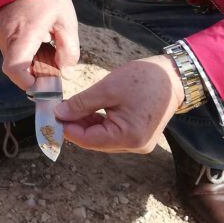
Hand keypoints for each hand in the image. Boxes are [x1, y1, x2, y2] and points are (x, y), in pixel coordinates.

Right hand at [0, 0, 79, 91]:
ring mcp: (0, 33)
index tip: (42, 85)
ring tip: (47, 51)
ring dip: (29, 63)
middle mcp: (6, 37)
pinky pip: (10, 50)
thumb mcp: (66, 20)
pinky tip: (38, 43)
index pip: (15, 69)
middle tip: (52, 70)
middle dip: (33, 74)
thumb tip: (65, 70)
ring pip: (13, 60)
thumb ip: (68, 48)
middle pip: (15, 68)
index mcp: (23, 35)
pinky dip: (24, 54)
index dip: (27, 83)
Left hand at [54, 56, 183, 152]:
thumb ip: (81, 104)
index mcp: (128, 137)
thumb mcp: (107, 89)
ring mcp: (138, 143)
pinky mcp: (139, 136)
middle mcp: (134, 146)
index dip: (66, 128)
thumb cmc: (143, 79)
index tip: (49, 116)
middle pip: (94, 141)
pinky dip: (97, 123)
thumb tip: (58, 114)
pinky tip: (85, 110)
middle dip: (74, 126)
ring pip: (101, 138)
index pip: (87, 140)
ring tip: (69, 107)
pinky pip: (111, 134)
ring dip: (84, 124)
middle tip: (56, 110)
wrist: (174, 76)